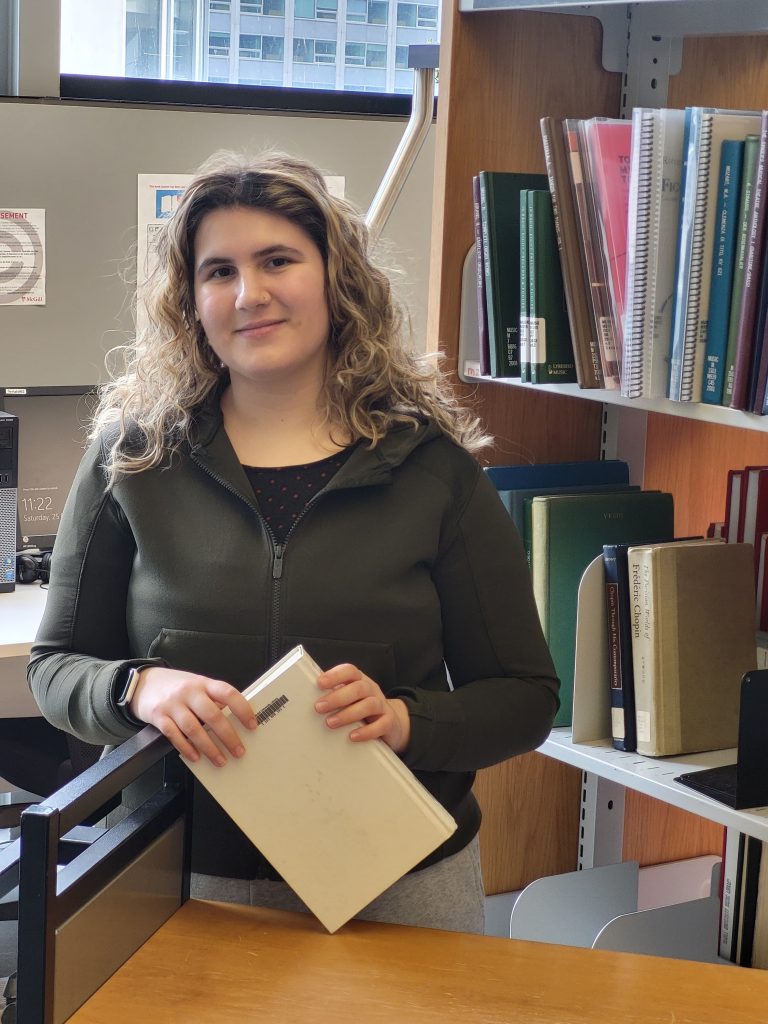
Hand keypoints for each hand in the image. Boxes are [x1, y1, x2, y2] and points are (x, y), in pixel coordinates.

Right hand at [129, 666, 257, 765]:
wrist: (145, 683)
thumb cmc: (177, 687)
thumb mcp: (197, 685)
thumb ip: (213, 699)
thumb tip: (235, 718)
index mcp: (203, 683)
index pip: (227, 693)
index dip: (242, 709)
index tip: (252, 724)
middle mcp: (189, 692)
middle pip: (212, 715)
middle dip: (228, 736)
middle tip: (238, 750)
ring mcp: (173, 704)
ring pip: (194, 728)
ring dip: (209, 747)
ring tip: (220, 759)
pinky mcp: (159, 717)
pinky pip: (174, 735)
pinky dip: (186, 748)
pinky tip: (196, 756)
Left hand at [314, 663, 410, 753]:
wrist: (391, 723)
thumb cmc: (362, 708)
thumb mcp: (350, 699)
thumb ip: (334, 696)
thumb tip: (307, 699)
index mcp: (359, 681)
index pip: (349, 671)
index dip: (335, 675)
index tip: (320, 683)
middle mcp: (371, 690)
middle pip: (358, 688)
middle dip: (337, 697)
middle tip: (319, 707)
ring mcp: (382, 705)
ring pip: (369, 704)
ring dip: (348, 714)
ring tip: (331, 723)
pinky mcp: (389, 722)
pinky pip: (381, 725)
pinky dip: (366, 731)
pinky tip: (353, 736)